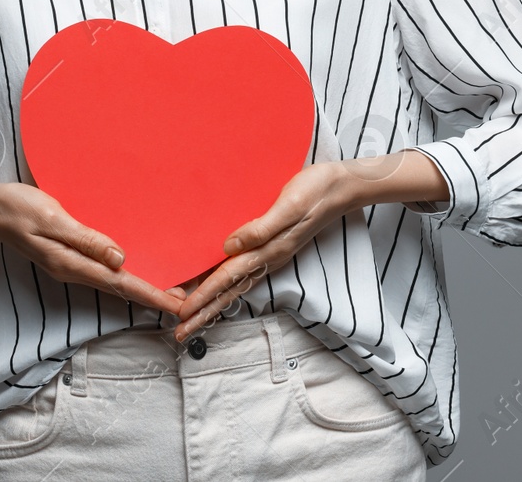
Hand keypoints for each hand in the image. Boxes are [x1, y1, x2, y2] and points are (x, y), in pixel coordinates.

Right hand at [0, 182, 186, 315]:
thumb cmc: (19, 208)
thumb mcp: (52, 219)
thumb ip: (86, 239)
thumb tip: (120, 257)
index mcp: (72, 264)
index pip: (121, 284)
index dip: (152, 295)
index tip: (177, 305)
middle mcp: (74, 269)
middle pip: (122, 287)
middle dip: (155, 294)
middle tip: (188, 298)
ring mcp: (72, 264)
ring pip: (115, 279)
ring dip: (143, 283)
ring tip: (171, 284)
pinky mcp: (70, 255)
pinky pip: (104, 268)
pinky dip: (126, 271)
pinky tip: (137, 265)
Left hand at [170, 149, 448, 340]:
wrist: (343, 186)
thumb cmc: (315, 191)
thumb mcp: (289, 205)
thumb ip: (261, 227)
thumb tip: (229, 245)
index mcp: (269, 251)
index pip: (227, 278)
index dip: (203, 296)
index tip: (182, 313)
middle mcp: (268, 258)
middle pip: (229, 292)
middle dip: (203, 313)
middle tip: (178, 333)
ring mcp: (272, 255)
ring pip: (235, 286)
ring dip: (212, 304)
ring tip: (191, 319)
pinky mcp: (274, 246)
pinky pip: (244, 273)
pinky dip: (226, 286)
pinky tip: (217, 288)